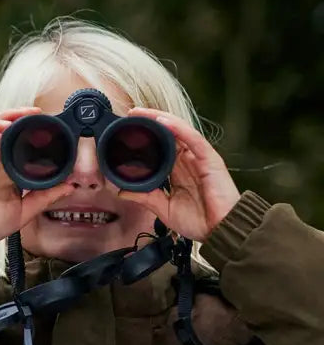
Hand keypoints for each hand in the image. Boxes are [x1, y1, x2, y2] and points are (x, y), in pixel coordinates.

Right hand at [0, 109, 73, 244]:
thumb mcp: (25, 210)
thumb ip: (46, 197)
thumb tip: (70, 186)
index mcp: (6, 172)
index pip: (21, 145)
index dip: (34, 135)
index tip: (53, 131)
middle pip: (9, 131)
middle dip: (25, 119)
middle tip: (43, 116)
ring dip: (10, 115)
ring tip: (28, 113)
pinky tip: (5, 124)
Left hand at [115, 109, 240, 240]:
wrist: (221, 231)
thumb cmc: (200, 221)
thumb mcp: (165, 208)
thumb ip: (146, 198)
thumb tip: (122, 192)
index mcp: (178, 170)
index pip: (161, 146)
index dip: (146, 137)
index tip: (125, 132)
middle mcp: (189, 160)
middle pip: (168, 134)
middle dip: (150, 122)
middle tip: (130, 115)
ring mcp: (200, 158)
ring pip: (179, 131)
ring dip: (160, 119)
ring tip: (142, 113)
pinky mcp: (210, 160)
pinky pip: (193, 139)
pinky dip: (178, 128)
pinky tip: (163, 122)